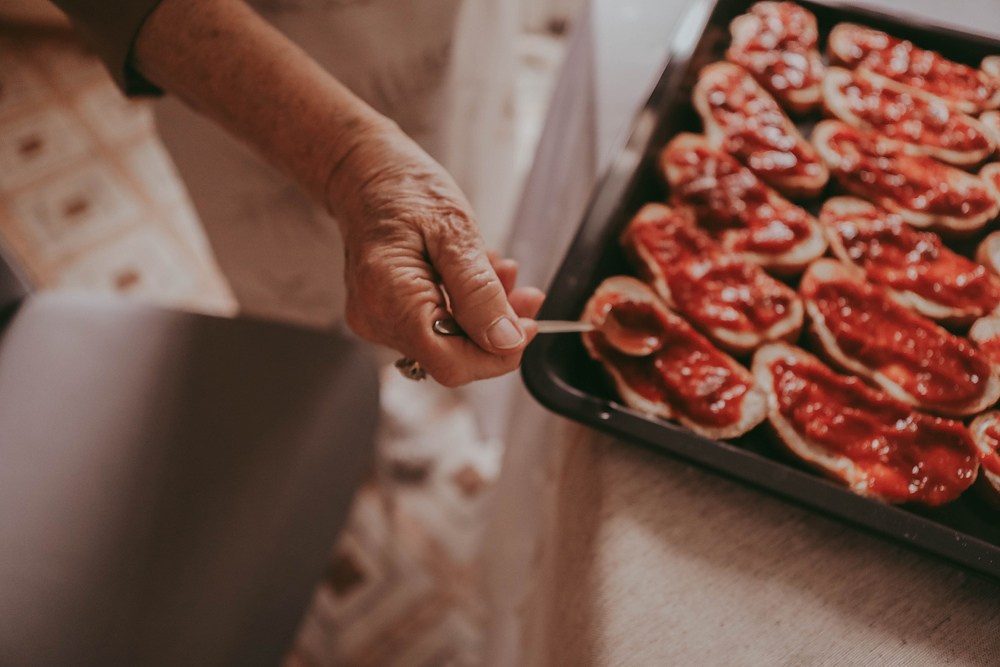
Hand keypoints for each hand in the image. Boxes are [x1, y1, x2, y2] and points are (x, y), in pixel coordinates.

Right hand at [328, 120, 544, 386]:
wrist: (365, 171)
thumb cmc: (404, 189)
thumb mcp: (454, 231)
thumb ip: (479, 292)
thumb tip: (506, 341)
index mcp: (389, 299)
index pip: (451, 364)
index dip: (497, 355)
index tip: (529, 327)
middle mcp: (377, 320)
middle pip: (451, 358)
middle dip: (496, 331)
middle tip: (526, 294)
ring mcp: (378, 320)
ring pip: (447, 343)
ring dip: (484, 315)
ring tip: (503, 274)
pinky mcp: (386, 314)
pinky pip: (435, 326)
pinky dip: (465, 307)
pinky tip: (477, 277)